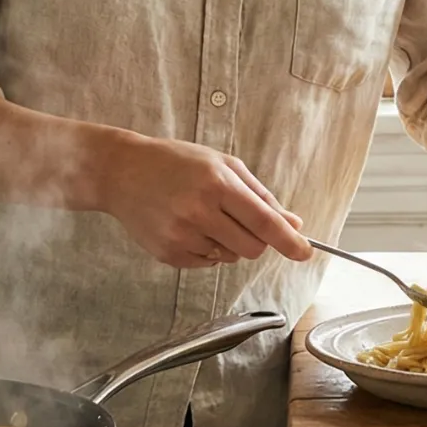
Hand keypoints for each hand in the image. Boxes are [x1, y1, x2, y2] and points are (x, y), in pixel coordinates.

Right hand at [95, 135, 311, 268]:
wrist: (121, 172)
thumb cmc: (175, 162)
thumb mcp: (221, 164)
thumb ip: (259, 195)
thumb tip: (293, 223)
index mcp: (217, 183)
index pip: (264, 221)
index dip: (289, 241)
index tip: (306, 252)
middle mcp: (198, 211)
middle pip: (252, 247)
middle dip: (257, 240)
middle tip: (240, 221)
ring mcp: (181, 235)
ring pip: (230, 257)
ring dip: (229, 243)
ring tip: (205, 217)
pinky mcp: (168, 254)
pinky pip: (207, 264)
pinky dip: (207, 250)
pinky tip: (188, 227)